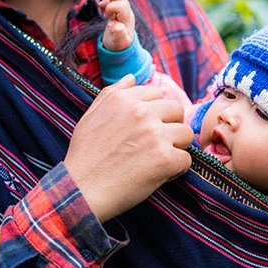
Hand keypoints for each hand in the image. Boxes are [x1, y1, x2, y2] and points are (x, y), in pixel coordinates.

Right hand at [65, 75, 192, 221]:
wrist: (80, 190)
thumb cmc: (85, 155)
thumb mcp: (91, 116)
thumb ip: (113, 93)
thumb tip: (133, 77)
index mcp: (124, 100)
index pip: (158, 94)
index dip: (155, 112)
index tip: (144, 128)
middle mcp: (141, 113)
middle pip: (177, 110)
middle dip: (169, 126)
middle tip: (153, 145)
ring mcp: (155, 135)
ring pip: (186, 134)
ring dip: (176, 147)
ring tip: (155, 159)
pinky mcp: (165, 158)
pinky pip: (187, 159)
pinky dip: (176, 169)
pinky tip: (157, 174)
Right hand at [90, 0, 135, 51]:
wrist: (122, 48)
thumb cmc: (119, 45)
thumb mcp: (118, 42)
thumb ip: (118, 34)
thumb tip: (116, 25)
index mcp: (127, 19)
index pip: (121, 6)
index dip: (111, 7)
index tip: (104, 16)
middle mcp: (127, 13)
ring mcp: (124, 11)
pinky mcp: (119, 12)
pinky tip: (100, 3)